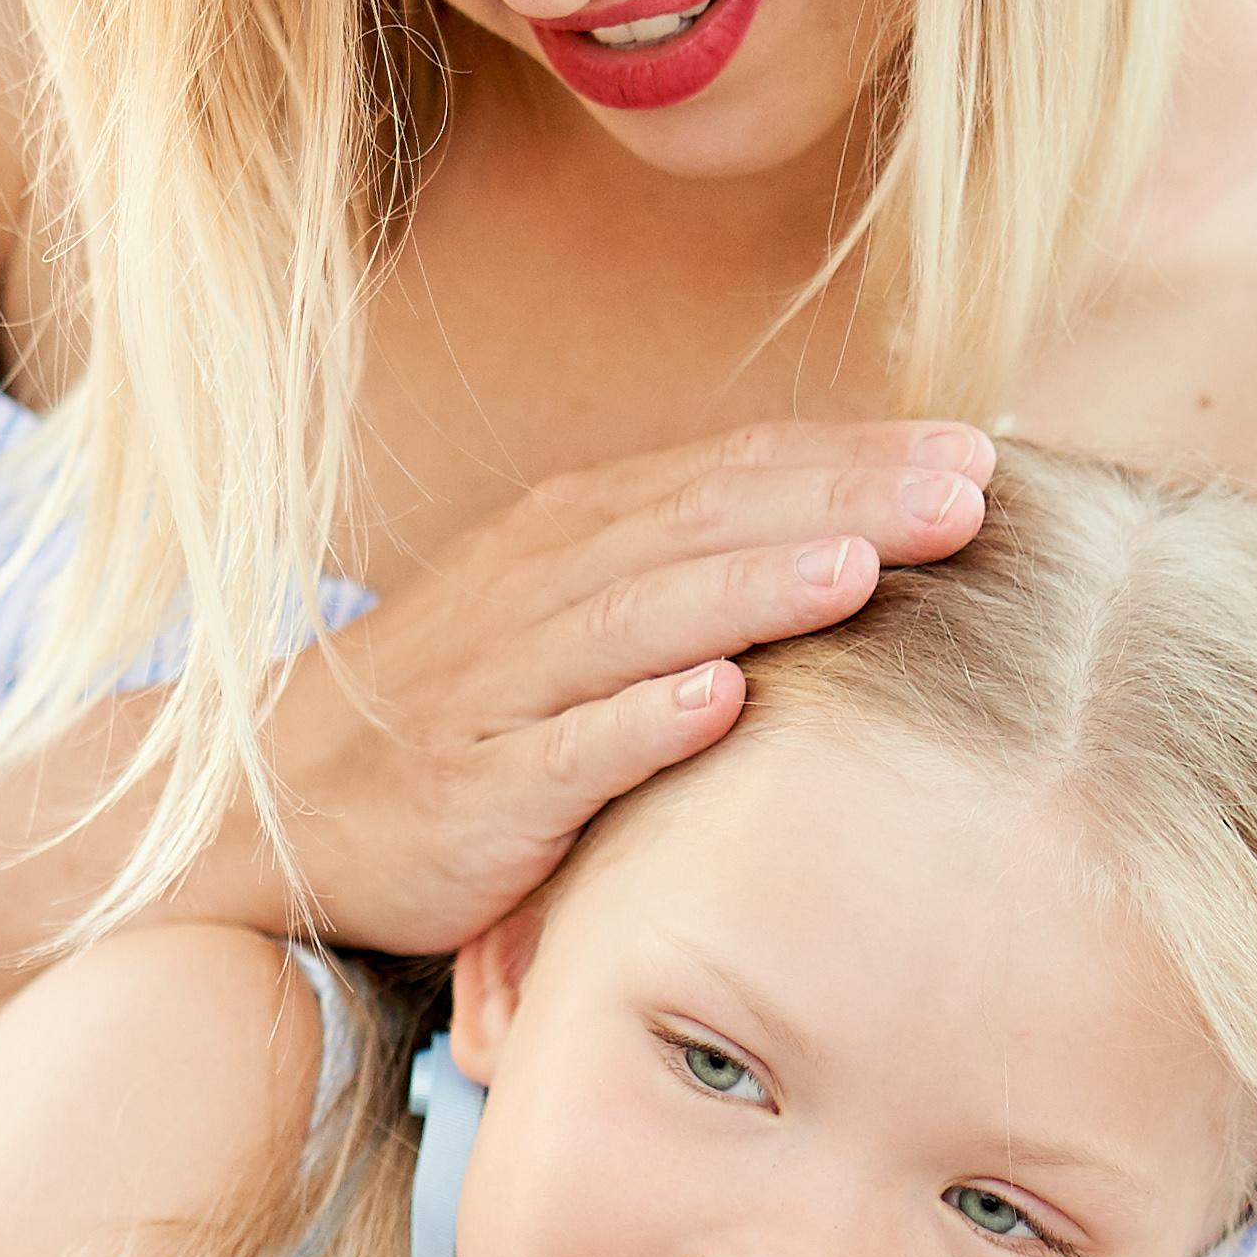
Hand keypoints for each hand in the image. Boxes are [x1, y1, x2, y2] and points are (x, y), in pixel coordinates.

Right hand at [214, 420, 992, 953]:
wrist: (277, 802)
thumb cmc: (465, 710)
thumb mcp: (574, 614)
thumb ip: (695, 571)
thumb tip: (865, 537)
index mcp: (578, 534)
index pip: (732, 475)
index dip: (853, 460)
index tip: (979, 453)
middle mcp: (542, 589)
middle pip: (705, 528)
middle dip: (840, 504)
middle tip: (966, 494)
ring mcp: (502, 687)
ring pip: (641, 622)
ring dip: (753, 592)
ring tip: (862, 571)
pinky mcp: (472, 790)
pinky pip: (563, 751)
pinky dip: (637, 723)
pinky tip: (717, 704)